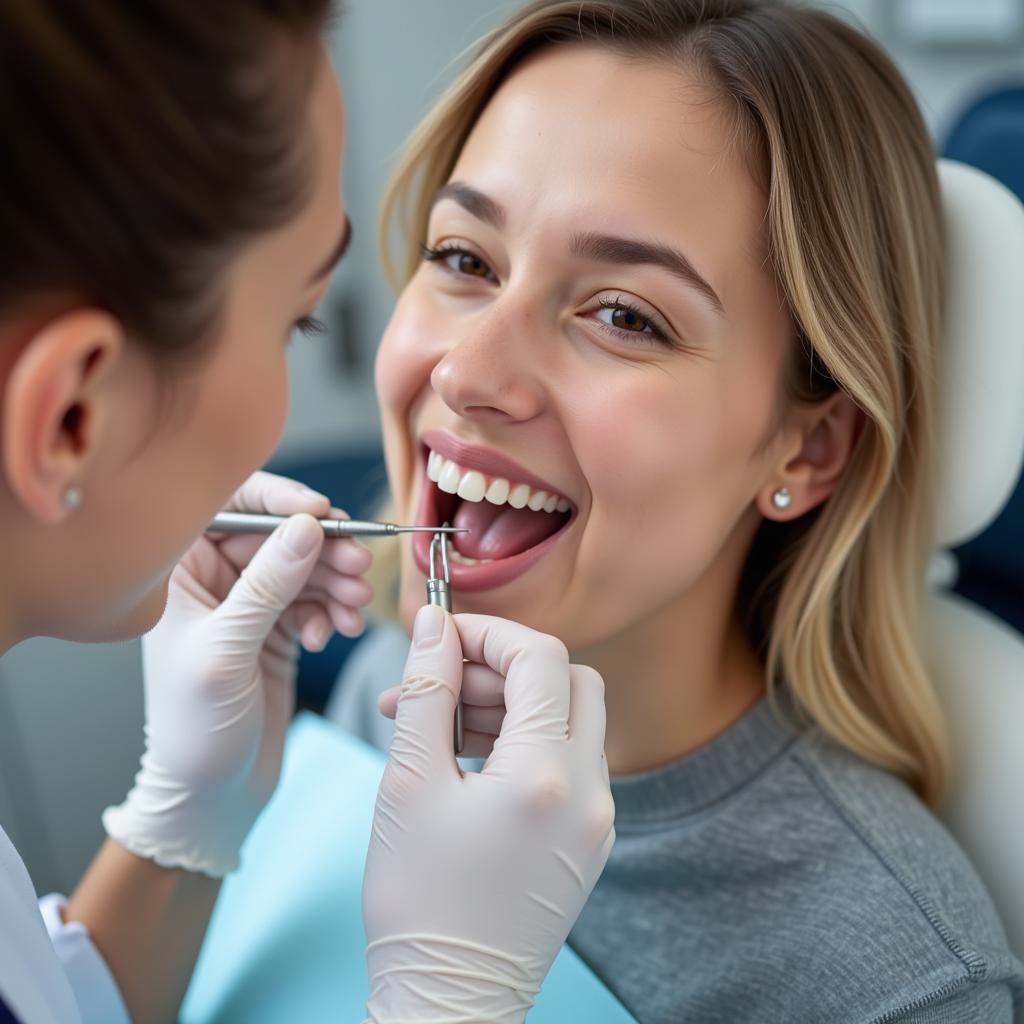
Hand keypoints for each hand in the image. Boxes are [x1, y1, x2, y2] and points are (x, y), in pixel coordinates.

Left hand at [103, 471, 372, 876]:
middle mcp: (214, 580)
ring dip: (335, 583)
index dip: (279, 500)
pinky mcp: (276, 629)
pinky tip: (334, 635)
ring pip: (304, 567)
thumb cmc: (195, 731)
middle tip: (358, 567)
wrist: (212, 797)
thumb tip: (307, 527)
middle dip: (322, 549)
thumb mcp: (228, 651)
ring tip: (354, 609)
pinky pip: (316, 600)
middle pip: (279, 535)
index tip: (322, 513)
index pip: (229, 506)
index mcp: (179, 572)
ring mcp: (248, 604)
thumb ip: (268, 585)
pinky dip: (331, 612)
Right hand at [363, 608, 614, 1022]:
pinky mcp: (591, 841)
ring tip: (441, 724)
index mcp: (546, 774)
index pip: (540, 657)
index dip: (489, 633)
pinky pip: (572, 763)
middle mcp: (590, 792)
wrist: (449, 1001)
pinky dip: (528, 743)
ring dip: (514, 705)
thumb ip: (426, 691)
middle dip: (505, 666)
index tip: (443, 637)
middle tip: (443, 682)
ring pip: (573, 720)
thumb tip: (434, 625)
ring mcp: (598, 820)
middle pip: (570, 681)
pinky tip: (471, 760)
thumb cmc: (418, 900)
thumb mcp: (408, 783)